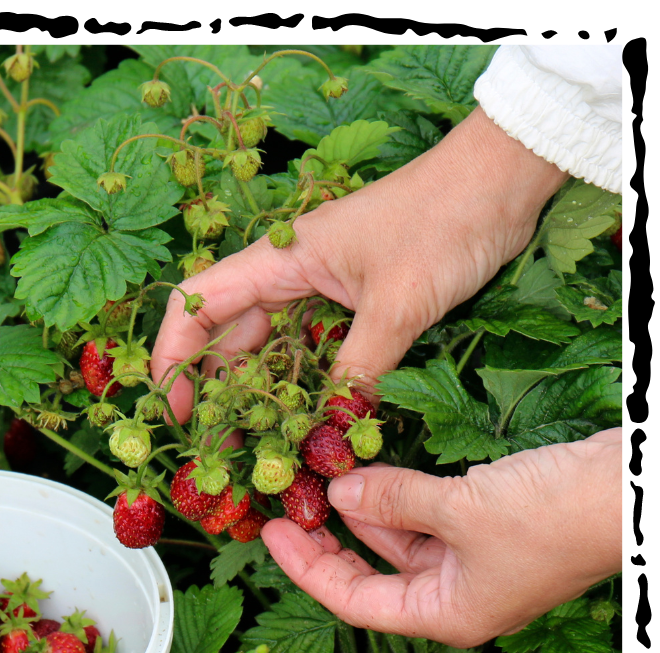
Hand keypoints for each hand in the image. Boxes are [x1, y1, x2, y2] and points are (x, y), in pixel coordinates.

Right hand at [151, 108, 568, 420]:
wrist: (502, 179)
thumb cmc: (445, 222)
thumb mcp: (399, 305)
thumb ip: (359, 369)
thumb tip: (332, 430)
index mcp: (281, 259)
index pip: (199, 303)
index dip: (174, 356)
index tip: (175, 409)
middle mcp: (290, 272)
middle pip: (229, 334)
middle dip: (217, 391)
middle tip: (219, 448)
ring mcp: (320, 286)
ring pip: (269, 345)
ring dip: (260, 392)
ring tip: (255, 444)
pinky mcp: (351, 300)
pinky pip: (310, 347)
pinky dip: (303, 383)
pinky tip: (304, 417)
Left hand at [260, 429, 620, 646]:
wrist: (633, 488)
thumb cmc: (554, 515)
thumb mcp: (460, 508)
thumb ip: (392, 500)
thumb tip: (337, 491)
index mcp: (448, 614)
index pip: (356, 602)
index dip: (307, 569)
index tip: (270, 534)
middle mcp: (457, 596)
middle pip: (373, 575)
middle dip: (329, 541)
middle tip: (288, 506)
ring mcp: (474, 563)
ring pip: (399, 541)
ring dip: (363, 511)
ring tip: (321, 478)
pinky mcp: (488, 529)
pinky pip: (426, 517)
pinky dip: (398, 496)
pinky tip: (369, 472)